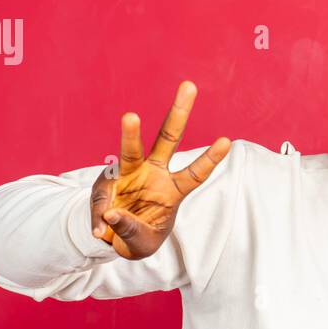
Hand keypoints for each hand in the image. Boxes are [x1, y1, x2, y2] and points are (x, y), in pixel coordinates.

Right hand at [90, 80, 230, 259]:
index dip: (210, 159)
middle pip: (168, 139)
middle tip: (190, 86)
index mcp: (173, 190)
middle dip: (179, 113)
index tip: (227, 141)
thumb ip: (128, 229)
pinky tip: (102, 231)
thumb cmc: (137, 237)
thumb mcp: (139, 242)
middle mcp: (154, 174)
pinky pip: (102, 195)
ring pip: (131, 148)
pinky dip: (101, 214)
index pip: (195, 173)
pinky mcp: (108, 180)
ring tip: (131, 116)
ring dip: (131, 133)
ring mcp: (130, 174)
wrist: (113, 240)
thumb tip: (110, 216)